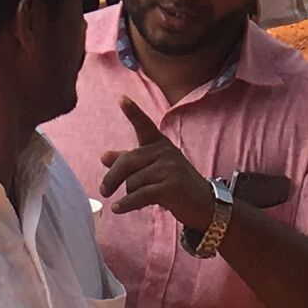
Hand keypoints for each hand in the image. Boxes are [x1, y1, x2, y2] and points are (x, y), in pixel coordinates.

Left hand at [100, 100, 216, 229]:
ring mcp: (169, 168)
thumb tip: (103, 156)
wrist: (204, 204)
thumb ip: (129, 161)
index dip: (133, 112)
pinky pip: (140, 195)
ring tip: (136, 200)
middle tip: (103, 190)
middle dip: (113, 177)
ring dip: (129, 195)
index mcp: (160, 144)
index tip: (121, 99)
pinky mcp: (171, 187)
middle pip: (128, 161)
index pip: (144, 126)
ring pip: (133, 181)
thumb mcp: (153, 168)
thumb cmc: (175, 184)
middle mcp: (165, 152)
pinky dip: (127, 204)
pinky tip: (118, 208)